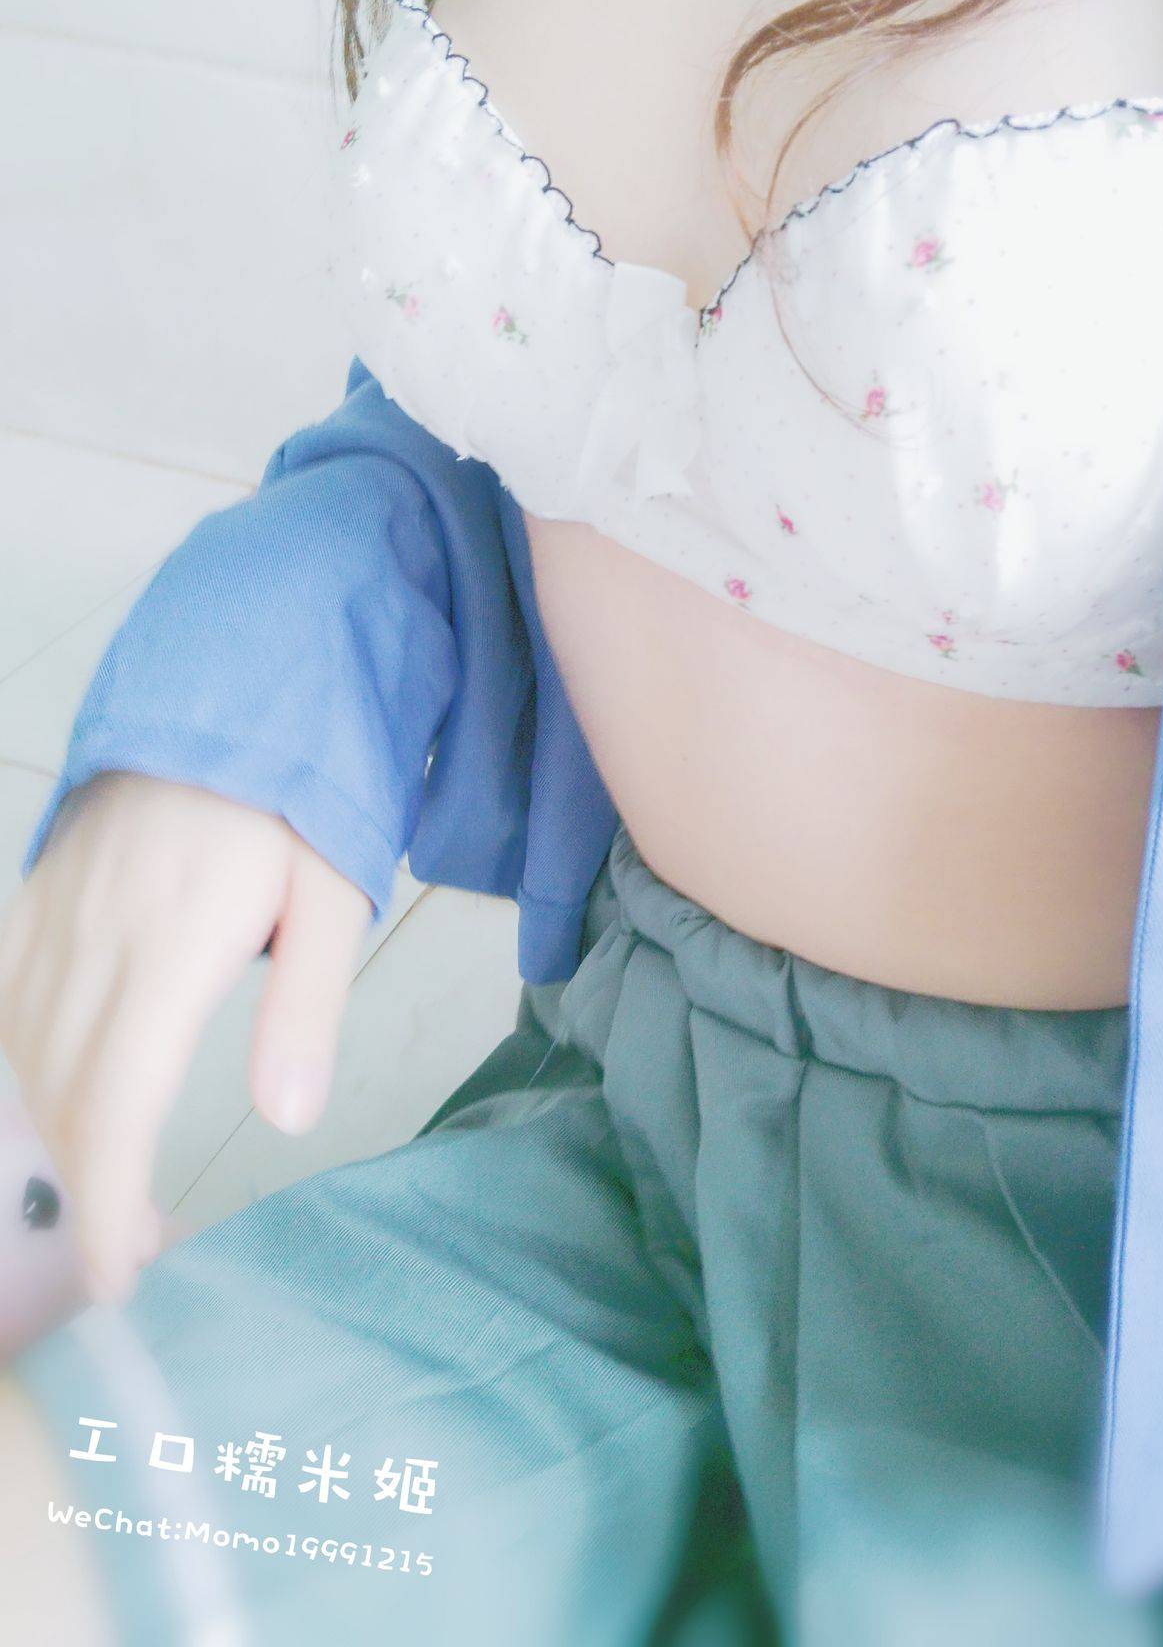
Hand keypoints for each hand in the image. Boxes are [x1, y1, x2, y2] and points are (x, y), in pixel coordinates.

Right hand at [0, 773, 372, 1305]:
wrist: (230, 686)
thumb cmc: (295, 798)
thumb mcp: (332, 893)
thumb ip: (306, 1004)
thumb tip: (287, 1117)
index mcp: (173, 945)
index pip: (120, 1101)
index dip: (111, 1200)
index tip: (121, 1273)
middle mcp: (94, 937)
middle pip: (65, 1094)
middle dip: (90, 1187)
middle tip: (133, 1248)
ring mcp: (53, 913)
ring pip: (27, 1054)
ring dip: (61, 1130)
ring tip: (115, 1181)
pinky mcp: (36, 895)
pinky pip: (7, 999)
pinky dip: (26, 1063)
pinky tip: (65, 1091)